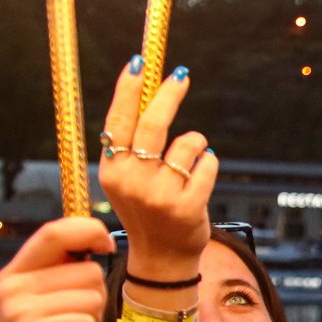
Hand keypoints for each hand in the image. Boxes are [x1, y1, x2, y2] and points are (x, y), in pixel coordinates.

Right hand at [0, 218, 115, 321]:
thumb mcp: (44, 303)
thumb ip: (61, 271)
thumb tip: (98, 237)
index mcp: (13, 274)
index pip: (55, 231)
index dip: (89, 231)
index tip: (106, 245)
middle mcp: (11, 288)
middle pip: (88, 271)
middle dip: (93, 298)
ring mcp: (18, 313)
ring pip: (93, 298)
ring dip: (90, 321)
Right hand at [96, 58, 217, 281]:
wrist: (161, 258)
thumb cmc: (148, 209)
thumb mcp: (128, 179)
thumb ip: (133, 144)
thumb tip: (148, 91)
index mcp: (112, 170)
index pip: (118, 121)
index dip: (128, 89)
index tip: (139, 62)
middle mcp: (131, 181)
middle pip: (154, 124)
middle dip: (169, 94)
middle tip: (182, 75)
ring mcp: (158, 195)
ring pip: (189, 143)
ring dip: (196, 144)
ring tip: (190, 162)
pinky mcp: (186, 206)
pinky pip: (207, 163)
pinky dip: (209, 163)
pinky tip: (201, 177)